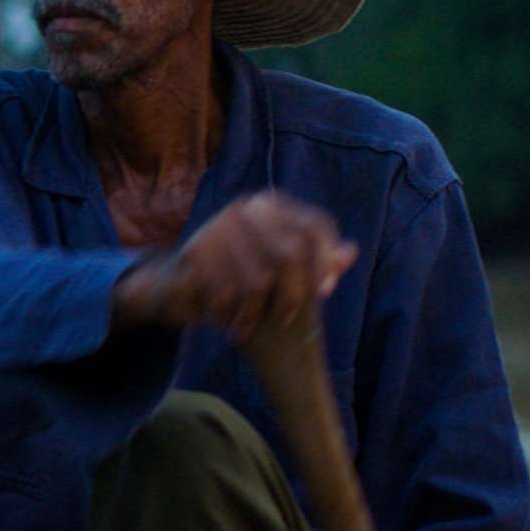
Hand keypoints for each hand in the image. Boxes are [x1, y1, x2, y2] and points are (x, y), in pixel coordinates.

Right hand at [113, 191, 357, 348]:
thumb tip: (351, 252)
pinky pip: (228, 291)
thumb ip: (315, 260)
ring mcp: (218, 227)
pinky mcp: (195, 251)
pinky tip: (233, 325)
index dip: (326, 259)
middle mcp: (245, 208)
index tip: (327, 291)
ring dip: (258, 311)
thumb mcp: (280, 268)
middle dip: (296, 291)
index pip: (315, 226)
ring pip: (260, 279)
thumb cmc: (238, 276)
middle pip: (292, 253)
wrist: (178, 283)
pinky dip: (233, 313)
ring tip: (253, 326)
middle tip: (290, 317)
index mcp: (270, 204)